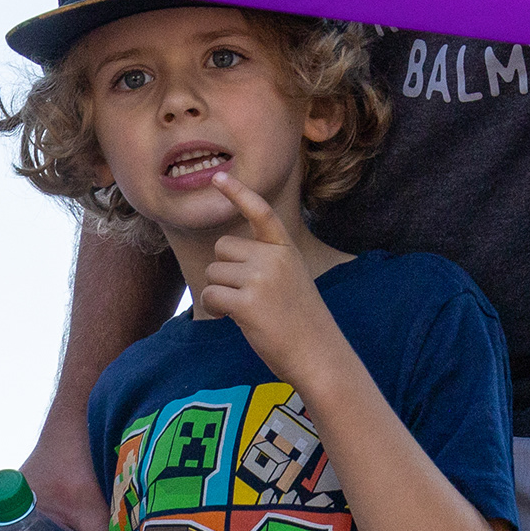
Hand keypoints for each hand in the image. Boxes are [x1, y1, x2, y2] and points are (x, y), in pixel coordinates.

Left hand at [192, 177, 345, 382]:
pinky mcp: (247, 302)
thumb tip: (224, 256)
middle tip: (245, 295)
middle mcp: (273, 258)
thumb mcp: (292, 278)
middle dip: (224, 270)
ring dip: (219, 292)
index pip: (260, 212)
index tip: (218, 176)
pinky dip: (214, 308)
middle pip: (223, 248)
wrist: (318, 354)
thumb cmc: (301, 321)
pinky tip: (231, 319)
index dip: (237, 192)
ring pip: (213, 272)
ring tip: (245, 310)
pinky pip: (210, 295)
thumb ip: (265, 261)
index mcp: (285, 249)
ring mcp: (260, 279)